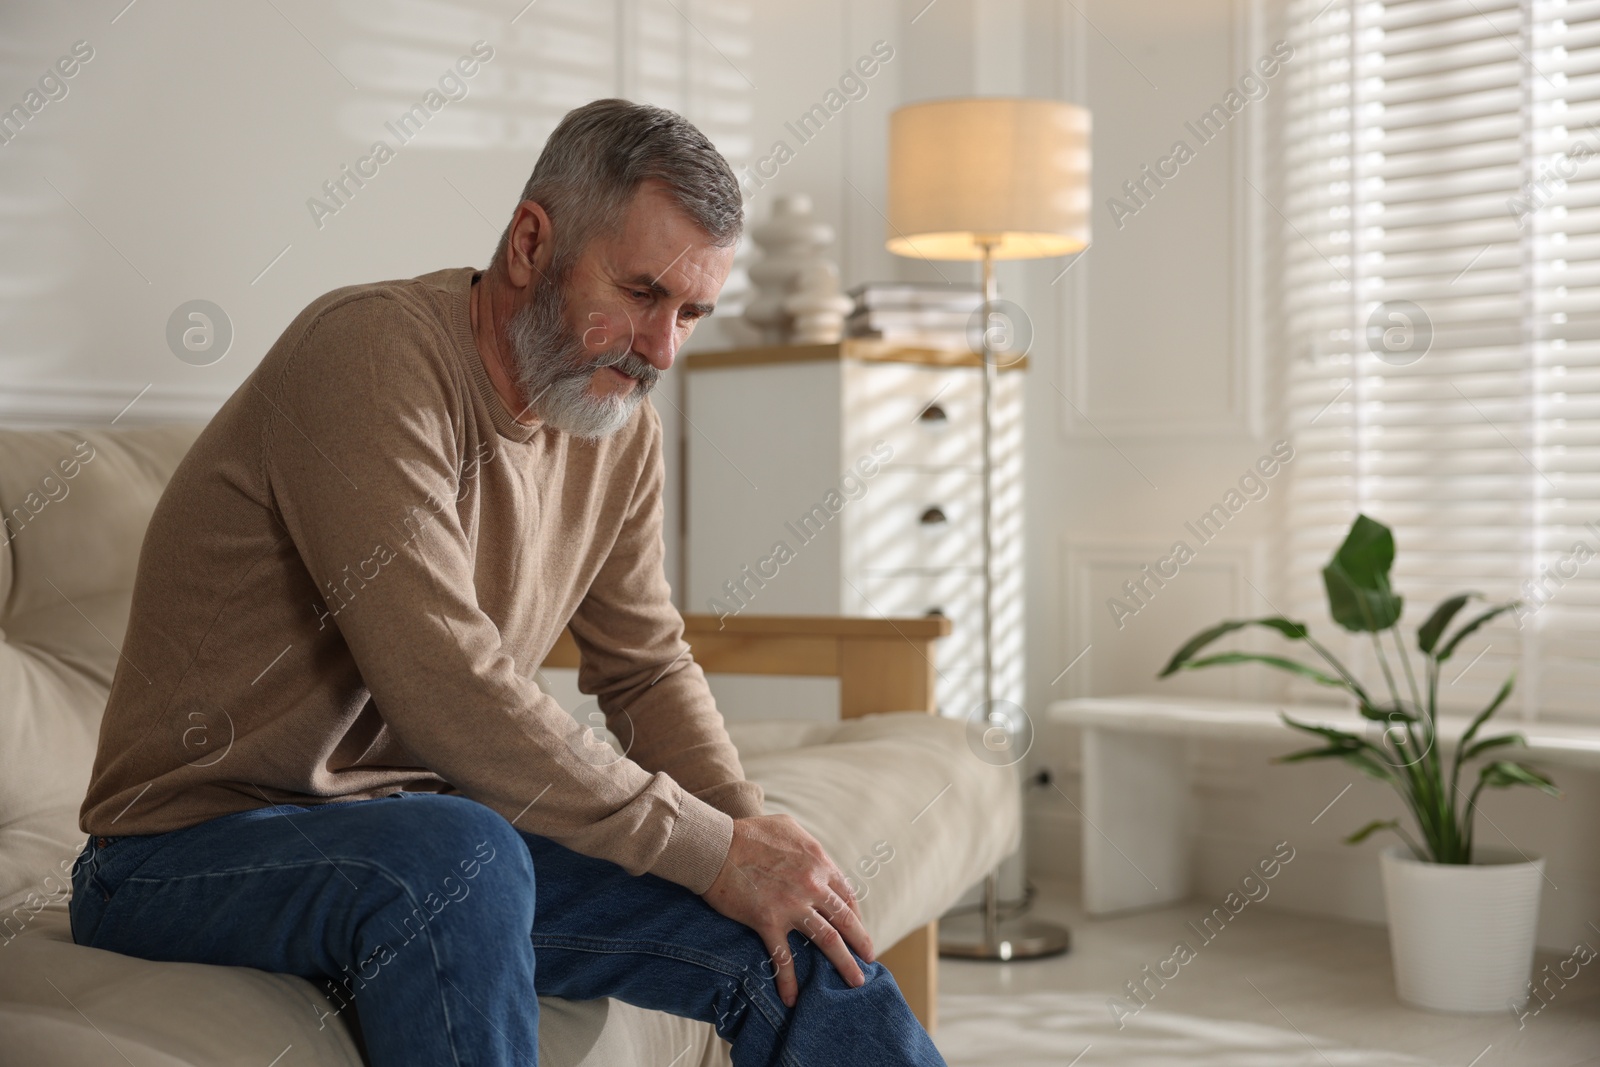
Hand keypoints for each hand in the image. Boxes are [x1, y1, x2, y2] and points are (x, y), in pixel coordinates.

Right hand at [701, 813, 873, 1007]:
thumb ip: (806, 843)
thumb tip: (813, 855)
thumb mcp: (787, 826)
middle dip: (861, 942)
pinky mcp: (768, 921)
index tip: (857, 929)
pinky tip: (792, 998)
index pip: (846, 894)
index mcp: (819, 862)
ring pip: (827, 940)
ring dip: (845, 963)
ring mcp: (792, 905)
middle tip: (870, 959)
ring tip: (855, 980)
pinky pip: (783, 957)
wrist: (715, 846)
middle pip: (846, 919)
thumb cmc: (748, 833)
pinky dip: (789, 981)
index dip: (855, 915)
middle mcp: (812, 884)